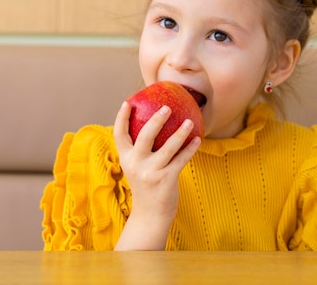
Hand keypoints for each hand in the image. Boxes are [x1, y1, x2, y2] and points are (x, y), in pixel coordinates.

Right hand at [113, 101, 200, 249]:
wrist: (151, 214)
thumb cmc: (147, 185)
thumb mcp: (137, 168)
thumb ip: (141, 150)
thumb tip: (153, 124)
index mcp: (126, 159)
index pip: (119, 135)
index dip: (121, 118)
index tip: (127, 102)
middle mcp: (136, 164)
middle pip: (144, 136)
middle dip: (156, 120)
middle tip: (167, 107)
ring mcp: (151, 172)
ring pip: (168, 147)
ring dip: (180, 133)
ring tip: (190, 121)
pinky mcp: (166, 179)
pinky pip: (181, 159)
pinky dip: (190, 148)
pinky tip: (198, 139)